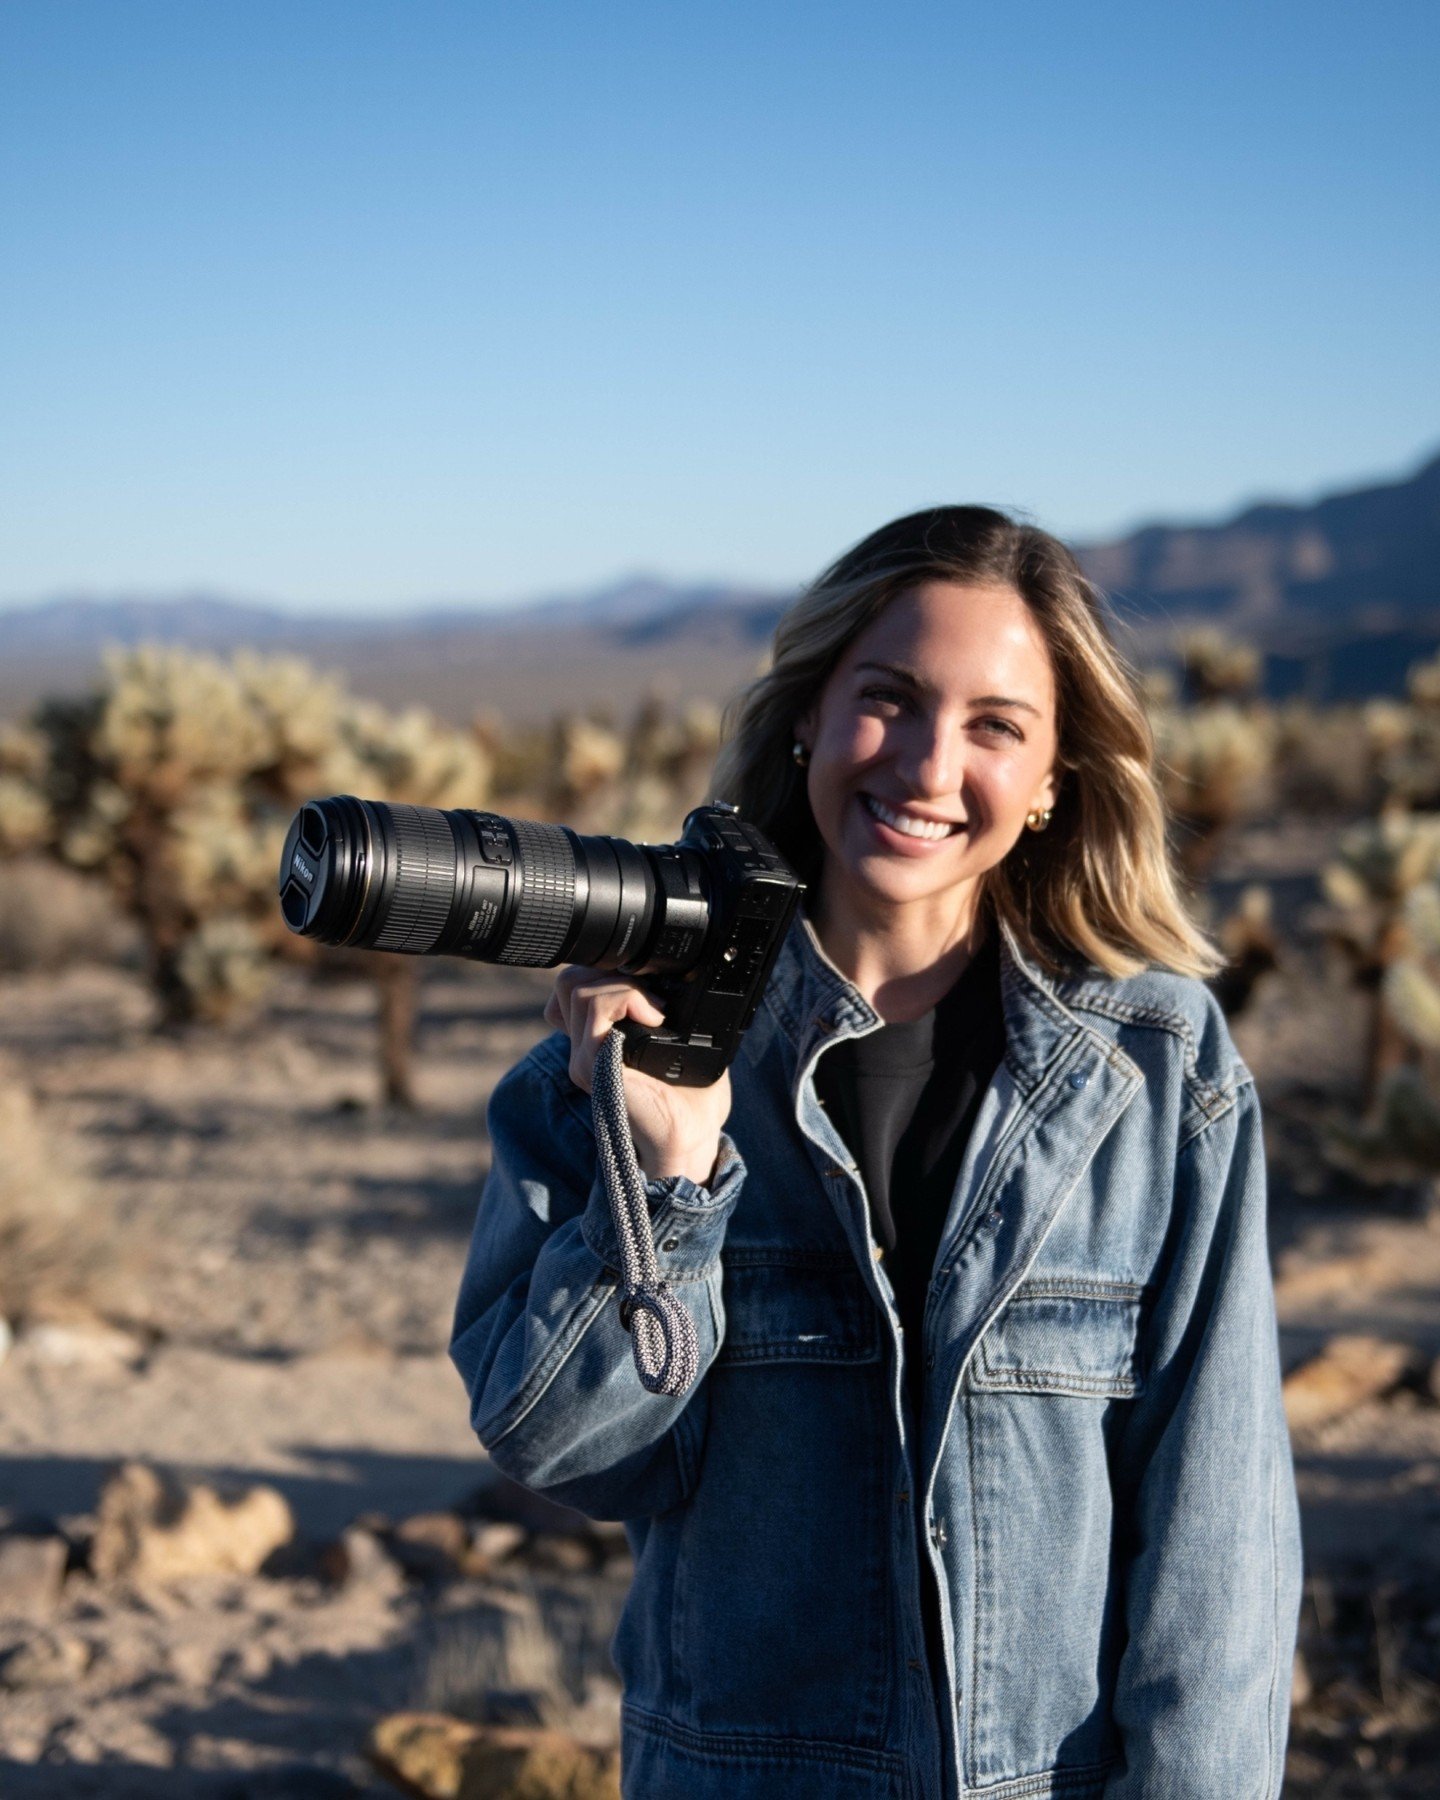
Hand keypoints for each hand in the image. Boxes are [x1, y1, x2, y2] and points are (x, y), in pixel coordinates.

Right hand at [544, 966, 731, 1185]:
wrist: (693, 1130)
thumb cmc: (690, 1088)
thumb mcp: (675, 1033)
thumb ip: (656, 1000)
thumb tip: (671, 966)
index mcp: (595, 1035)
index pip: (573, 985)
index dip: (605, 972)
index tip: (647, 986)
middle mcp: (582, 1045)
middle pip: (570, 980)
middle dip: (613, 973)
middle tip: (651, 997)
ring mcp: (582, 1057)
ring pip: (579, 988)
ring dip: (623, 986)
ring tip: (655, 1011)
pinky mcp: (590, 1067)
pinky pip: (595, 1010)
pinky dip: (626, 1000)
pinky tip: (654, 1020)